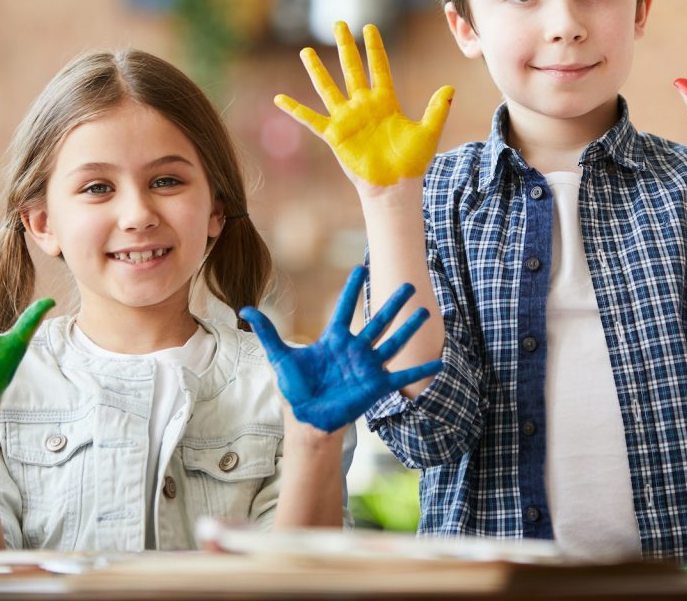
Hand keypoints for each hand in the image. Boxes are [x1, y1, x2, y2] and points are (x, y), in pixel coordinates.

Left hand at [242, 265, 442, 432]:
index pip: (345, 308)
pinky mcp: (377, 386)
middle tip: (407, 284)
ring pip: (393, 342)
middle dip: (392, 303)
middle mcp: (355, 349)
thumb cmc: (297, 389)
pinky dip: (421, 369)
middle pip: (377, 320)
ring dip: (409, 328)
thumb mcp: (282, 358)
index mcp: (334, 339)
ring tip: (425, 311)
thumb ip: (269, 333)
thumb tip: (246, 308)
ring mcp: (368, 367)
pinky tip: (440, 362)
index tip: (360, 268)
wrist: (308, 419)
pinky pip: (402, 376)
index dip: (352, 289)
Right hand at [274, 21, 453, 188]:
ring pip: (329, 88)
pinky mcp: (334, 135)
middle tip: (339, 23)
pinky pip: (311, 119)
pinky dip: (295, 110)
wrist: (395, 187)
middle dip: (345, 47)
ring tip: (306, 51)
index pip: (379, 67)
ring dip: (317, 70)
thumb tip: (451, 87)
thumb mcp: (428, 132)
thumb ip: (437, 109)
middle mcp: (363, 106)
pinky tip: (279, 99)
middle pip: (352, 69)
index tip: (369, 27)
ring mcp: (347, 119)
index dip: (374, 48)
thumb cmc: (411, 163)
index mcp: (385, 102)